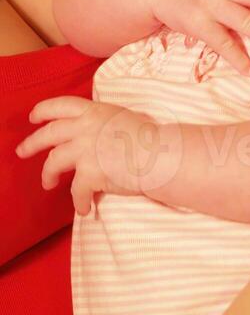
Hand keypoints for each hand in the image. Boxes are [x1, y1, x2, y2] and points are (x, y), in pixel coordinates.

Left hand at [15, 96, 159, 214]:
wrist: (162, 155)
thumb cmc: (151, 138)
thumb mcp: (124, 118)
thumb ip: (105, 123)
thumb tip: (96, 134)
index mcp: (95, 111)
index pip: (60, 105)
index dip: (43, 110)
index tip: (33, 117)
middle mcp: (85, 127)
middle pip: (48, 133)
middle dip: (31, 143)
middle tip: (22, 151)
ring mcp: (85, 150)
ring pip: (53, 162)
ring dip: (48, 175)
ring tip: (48, 184)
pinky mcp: (89, 173)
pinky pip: (76, 191)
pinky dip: (80, 202)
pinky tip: (85, 208)